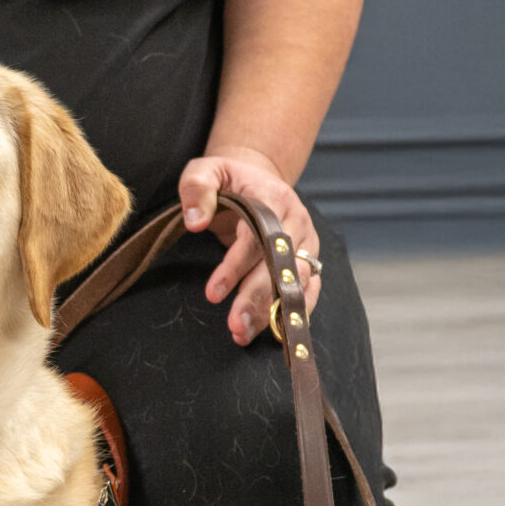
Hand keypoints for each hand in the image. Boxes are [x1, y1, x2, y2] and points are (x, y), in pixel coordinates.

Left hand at [177, 146, 320, 346]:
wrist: (257, 178)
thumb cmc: (228, 178)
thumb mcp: (206, 170)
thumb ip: (197, 189)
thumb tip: (195, 221)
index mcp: (273, 198)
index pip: (257, 238)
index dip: (236, 267)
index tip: (212, 294)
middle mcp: (297, 221)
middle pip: (281, 266)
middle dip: (257, 298)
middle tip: (235, 326)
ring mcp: (307, 242)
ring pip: (297, 283)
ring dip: (274, 312)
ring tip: (244, 334)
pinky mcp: (309, 260)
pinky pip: (309, 290)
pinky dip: (294, 313)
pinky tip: (274, 334)